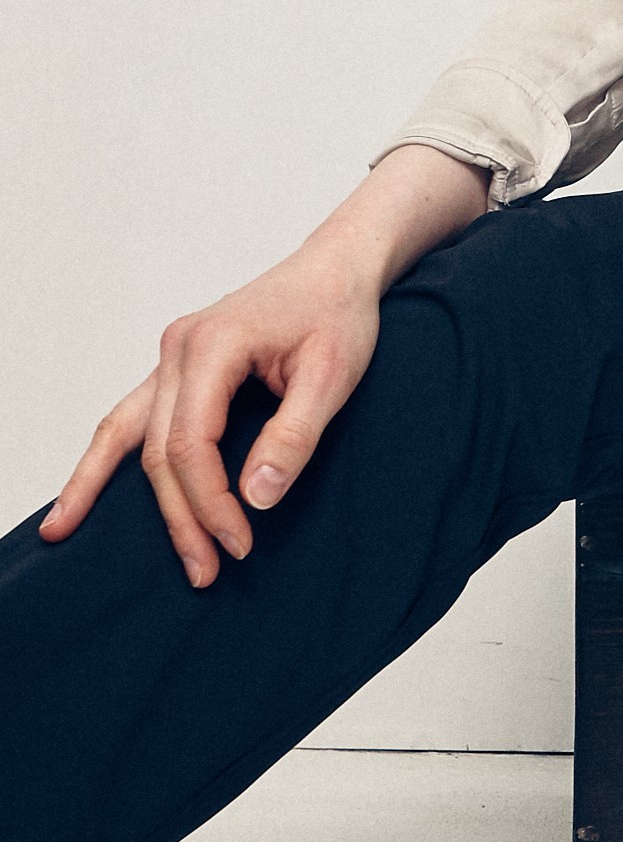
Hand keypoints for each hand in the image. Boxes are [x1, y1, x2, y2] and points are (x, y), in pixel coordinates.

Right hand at [38, 245, 385, 586]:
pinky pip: (132, 418)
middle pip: (161, 449)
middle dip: (179, 516)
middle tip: (206, 571)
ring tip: (64, 535)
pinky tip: (79, 493)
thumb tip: (255, 497)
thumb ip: (294, 435)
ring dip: (106, 489)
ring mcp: (172, 356)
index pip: (192, 442)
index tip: (239, 542)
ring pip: (127, 433)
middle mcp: (181, 348)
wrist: (336, 270)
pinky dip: (105, 456)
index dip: (210, 501)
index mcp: (214, 344)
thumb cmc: (338, 313)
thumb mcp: (333, 375)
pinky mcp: (178, 367)